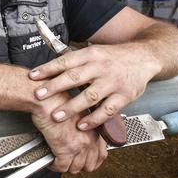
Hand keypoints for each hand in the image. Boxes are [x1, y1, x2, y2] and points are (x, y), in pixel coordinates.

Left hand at [29, 44, 159, 129]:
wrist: (145, 57)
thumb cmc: (113, 57)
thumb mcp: (94, 52)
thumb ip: (74, 61)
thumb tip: (47, 68)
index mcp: (90, 55)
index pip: (65, 61)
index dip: (48, 69)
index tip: (33, 76)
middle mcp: (101, 67)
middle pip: (75, 77)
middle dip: (55, 87)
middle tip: (38, 95)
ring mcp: (114, 82)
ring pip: (90, 96)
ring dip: (72, 107)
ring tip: (56, 116)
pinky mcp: (125, 96)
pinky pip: (108, 110)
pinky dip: (94, 119)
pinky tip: (82, 125)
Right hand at [32, 93, 107, 172]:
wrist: (47, 99)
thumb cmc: (57, 100)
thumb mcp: (78, 113)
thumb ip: (83, 125)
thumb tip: (78, 135)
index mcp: (94, 130)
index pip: (101, 154)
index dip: (92, 161)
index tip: (85, 161)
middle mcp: (89, 139)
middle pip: (89, 165)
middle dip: (79, 167)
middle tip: (70, 164)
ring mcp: (78, 145)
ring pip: (75, 168)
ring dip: (66, 167)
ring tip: (58, 162)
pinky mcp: (64, 149)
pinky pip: (61, 167)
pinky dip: (55, 166)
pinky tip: (50, 161)